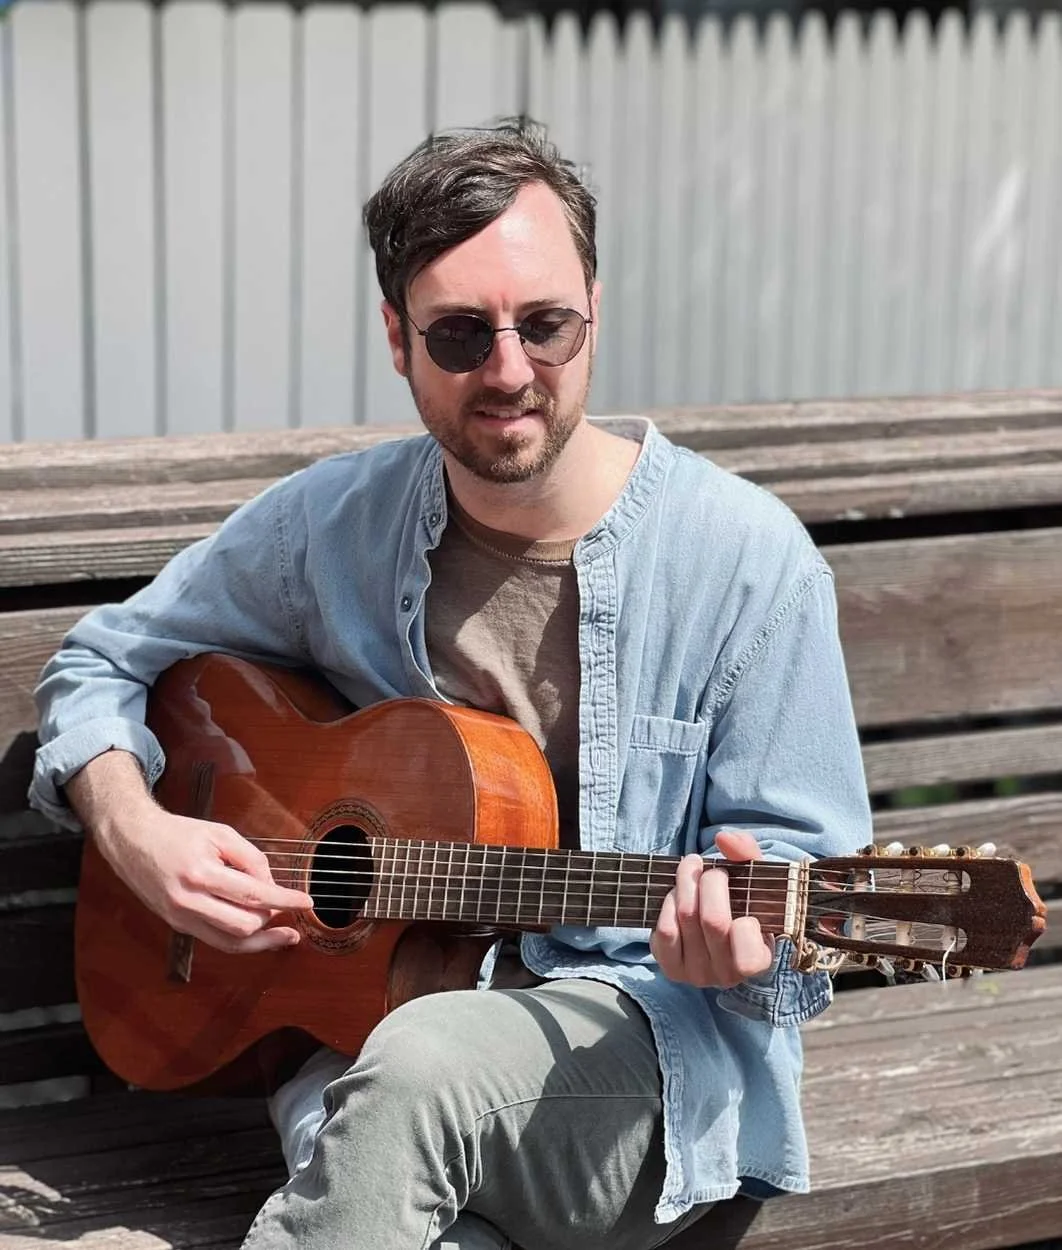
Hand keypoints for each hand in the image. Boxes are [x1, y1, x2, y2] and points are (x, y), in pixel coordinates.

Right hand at [95, 802, 314, 954]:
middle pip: (244, 926)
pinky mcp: (177, 925)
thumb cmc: (178, 833)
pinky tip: (258, 933)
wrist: (132, 840)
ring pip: (230, 943)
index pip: (253, 894)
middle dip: (272, 918)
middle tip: (286, 906)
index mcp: (200, 873)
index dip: (285, 901)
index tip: (307, 902)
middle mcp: (188, 901)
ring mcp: (180, 918)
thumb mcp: (221, 834)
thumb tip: (270, 886)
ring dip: (261, 938)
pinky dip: (241, 939)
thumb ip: (251, 859)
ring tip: (284, 932)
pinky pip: (215, 941)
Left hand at [650, 830, 773, 987]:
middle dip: (708, 882)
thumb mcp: (753, 878)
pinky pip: (664, 931)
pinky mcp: (672, 968)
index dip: (744, 923)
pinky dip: (668, 904)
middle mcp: (728, 975)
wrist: (717, 920)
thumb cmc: (741, 901)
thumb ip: (747, 854)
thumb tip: (725, 838)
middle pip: (712, 921)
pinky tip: (676, 894)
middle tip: (708, 867)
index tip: (737, 890)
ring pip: (685, 920)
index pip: (749, 956)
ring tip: (690, 872)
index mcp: (758, 959)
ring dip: (685, 886)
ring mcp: (698, 974)